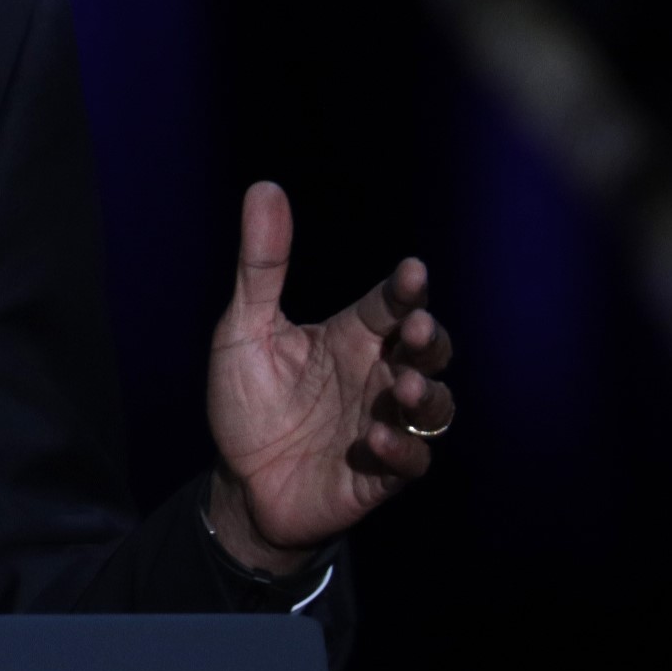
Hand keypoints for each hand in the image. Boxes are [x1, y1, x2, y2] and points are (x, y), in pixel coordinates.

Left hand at [203, 181, 452, 574]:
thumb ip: (261, 265)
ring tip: (400, 387)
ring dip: (425, 394)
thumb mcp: (244, 329)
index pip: (390, 305)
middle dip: (429, 338)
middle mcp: (375, 377)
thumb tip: (264, 187)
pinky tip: (375, 440)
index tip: (412, 273)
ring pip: (434, 406)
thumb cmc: (246, 400)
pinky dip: (402, 451)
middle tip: (412, 329)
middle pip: (426, 350)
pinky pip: (411, 463)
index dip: (406, 289)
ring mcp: (384, 425)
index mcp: (350, 337)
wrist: (237, 483)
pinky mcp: (381, 476)